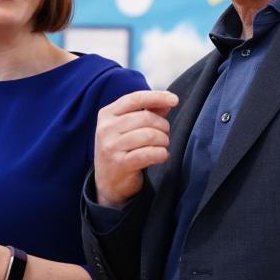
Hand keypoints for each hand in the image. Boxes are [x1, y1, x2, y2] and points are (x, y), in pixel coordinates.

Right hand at [93, 90, 177, 207]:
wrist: (108, 182)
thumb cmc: (122, 149)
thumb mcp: (129, 127)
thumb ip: (148, 112)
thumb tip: (168, 101)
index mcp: (107, 114)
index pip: (135, 99)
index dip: (157, 97)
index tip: (174, 99)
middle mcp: (106, 129)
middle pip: (146, 118)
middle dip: (163, 126)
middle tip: (165, 135)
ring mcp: (111, 147)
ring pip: (150, 135)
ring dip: (163, 141)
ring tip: (162, 146)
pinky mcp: (120, 164)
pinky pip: (149, 154)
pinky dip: (161, 154)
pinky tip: (161, 156)